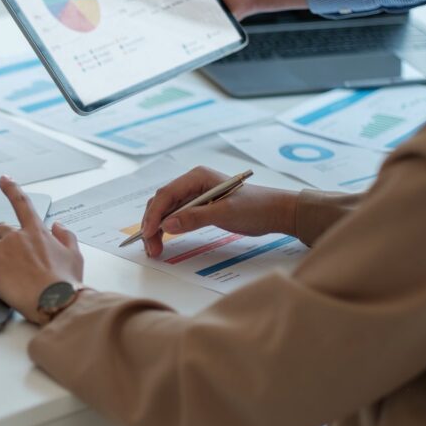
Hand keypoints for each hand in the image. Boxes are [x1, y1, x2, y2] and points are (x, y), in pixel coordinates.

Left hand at [0, 176, 83, 324]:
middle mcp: (16, 238)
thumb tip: (58, 225)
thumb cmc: (66, 283)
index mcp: (36, 232)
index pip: (21, 204)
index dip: (11, 189)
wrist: (55, 302)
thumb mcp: (75, 255)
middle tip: (3, 250)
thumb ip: (66, 236)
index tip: (4, 180)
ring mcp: (1, 252)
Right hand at [140, 166, 298, 258]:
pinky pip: (176, 216)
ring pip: (166, 211)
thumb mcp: (225, 213)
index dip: (154, 214)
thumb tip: (167, 224)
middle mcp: (192, 183)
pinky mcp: (199, 207)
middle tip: (151, 247)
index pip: (166, 194)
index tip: (148, 233)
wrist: (276, 212)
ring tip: (155, 249)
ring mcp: (194, 195)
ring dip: (157, 229)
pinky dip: (168, 229)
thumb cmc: (256, 207)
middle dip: (152, 224)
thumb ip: (195, 217)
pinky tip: (164, 240)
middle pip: (162, 202)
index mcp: (197, 177)